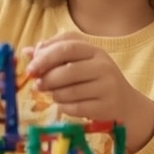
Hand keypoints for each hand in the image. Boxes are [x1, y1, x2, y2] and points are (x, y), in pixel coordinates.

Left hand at [24, 33, 153, 150]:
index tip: (30, 68)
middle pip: (68, 70)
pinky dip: (64, 107)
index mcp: (95, 51)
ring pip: (69, 91)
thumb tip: (27, 51)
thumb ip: (55, 55)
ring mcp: (107, 87)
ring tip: (53, 94)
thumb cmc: (96, 81)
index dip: (45, 56)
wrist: (126, 105)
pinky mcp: (106, 107)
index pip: (67, 46)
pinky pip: (75, 108)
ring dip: (54, 94)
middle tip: (37, 85)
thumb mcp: (80, 63)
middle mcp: (103, 66)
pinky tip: (65, 105)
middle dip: (47, 78)